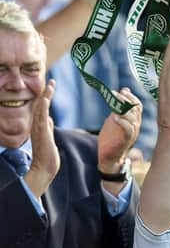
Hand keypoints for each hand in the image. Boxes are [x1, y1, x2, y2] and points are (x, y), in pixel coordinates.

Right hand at [23, 80, 58, 198]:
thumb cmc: (47, 154)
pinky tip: (45, 100)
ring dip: (46, 97)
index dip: (46, 96)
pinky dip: (43, 108)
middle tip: (52, 81)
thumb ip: (47, 127)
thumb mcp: (49, 137)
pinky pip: (41, 118)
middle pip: (42, 106)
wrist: (45, 167)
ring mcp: (39, 129)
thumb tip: (48, 118)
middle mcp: (38, 125)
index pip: (43, 108)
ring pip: (42, 110)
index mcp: (40, 125)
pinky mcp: (42, 134)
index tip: (51, 85)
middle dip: (47, 93)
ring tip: (50, 86)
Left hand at [98, 88, 141, 173]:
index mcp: (134, 120)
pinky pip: (128, 130)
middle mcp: (135, 126)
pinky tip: (114, 117)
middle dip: (126, 100)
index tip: (122, 90)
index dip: (131, 97)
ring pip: (133, 118)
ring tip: (114, 103)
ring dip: (123, 109)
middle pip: (136, 110)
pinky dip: (122, 122)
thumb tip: (124, 89)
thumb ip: (119, 106)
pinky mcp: (125, 141)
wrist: (108, 157)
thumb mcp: (114, 118)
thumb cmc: (111, 137)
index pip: (138, 105)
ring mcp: (132, 133)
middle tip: (115, 93)